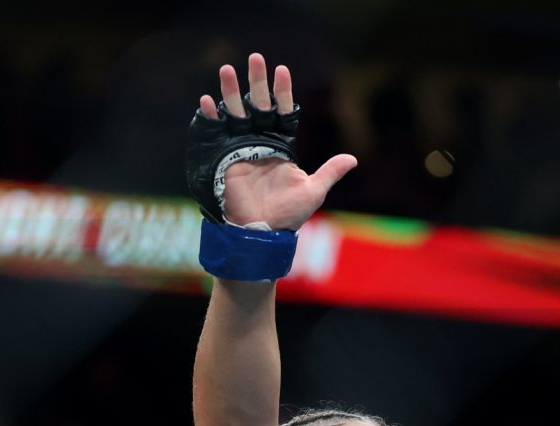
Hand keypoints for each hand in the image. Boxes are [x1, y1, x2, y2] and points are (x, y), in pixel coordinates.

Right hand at [198, 53, 355, 230]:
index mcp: (282, 145)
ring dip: (230, 91)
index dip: (281, 92)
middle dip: (256, 81)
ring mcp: (241, 148)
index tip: (282, 71)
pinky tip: (206, 101)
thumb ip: (329, 172)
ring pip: (236, 113)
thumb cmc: (289, 215)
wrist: (262, 233)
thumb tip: (352, 159)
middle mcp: (261, 142)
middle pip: (258, 105)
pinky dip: (211, 117)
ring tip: (226, 69)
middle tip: (255, 58)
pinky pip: (217, 133)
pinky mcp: (225, 158)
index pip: (283, 111)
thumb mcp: (313, 191)